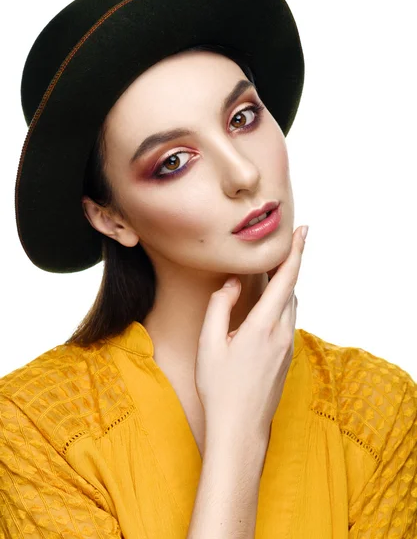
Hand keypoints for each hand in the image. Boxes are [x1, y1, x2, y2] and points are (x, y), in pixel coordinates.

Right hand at [195, 226, 306, 444]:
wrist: (240, 428)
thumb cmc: (220, 387)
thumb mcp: (209, 343)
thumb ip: (220, 306)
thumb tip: (232, 283)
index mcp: (264, 326)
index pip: (286, 279)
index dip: (296, 252)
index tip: (304, 231)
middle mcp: (282, 333)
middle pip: (291, 289)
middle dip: (286, 266)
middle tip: (277, 248)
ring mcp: (288, 347)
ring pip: (291, 306)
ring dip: (283, 287)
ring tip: (268, 274)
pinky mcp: (286, 358)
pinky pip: (288, 321)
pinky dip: (280, 305)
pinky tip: (264, 308)